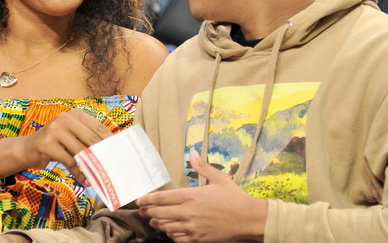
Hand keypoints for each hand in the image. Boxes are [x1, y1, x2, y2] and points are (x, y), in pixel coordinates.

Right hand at [0, 109, 112, 184]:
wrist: (28, 149)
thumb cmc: (55, 144)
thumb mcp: (71, 136)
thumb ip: (87, 139)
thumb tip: (109, 152)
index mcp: (74, 114)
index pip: (98, 126)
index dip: (109, 140)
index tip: (118, 151)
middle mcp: (65, 118)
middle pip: (91, 138)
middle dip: (102, 154)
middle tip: (111, 166)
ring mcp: (54, 130)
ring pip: (80, 150)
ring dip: (90, 166)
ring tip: (98, 176)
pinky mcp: (47, 144)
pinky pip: (69, 161)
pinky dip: (77, 173)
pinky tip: (83, 180)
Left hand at [136, 151, 267, 242]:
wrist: (249, 219)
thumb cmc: (234, 198)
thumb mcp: (219, 178)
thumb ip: (202, 166)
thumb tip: (192, 152)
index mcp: (191, 196)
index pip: (161, 198)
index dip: (147, 200)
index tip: (139, 200)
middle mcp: (188, 212)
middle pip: (159, 214)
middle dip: (147, 212)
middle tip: (142, 211)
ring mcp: (192, 227)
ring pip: (165, 227)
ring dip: (157, 224)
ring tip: (153, 221)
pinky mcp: (197, 239)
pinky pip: (177, 239)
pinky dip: (170, 235)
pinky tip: (170, 231)